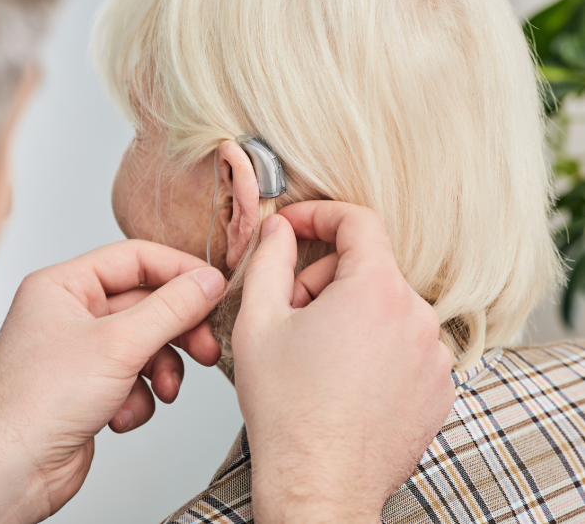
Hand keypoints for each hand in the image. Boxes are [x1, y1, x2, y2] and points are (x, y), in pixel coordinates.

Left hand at [0, 240, 224, 523]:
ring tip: (163, 392)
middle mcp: (68, 313)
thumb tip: (208, 282)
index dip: (179, 271)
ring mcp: (78, 353)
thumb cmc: (37, 403)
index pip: (134, 258)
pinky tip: (121, 416)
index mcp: (62, 285)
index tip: (215, 288)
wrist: (10, 471)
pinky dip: (137, 399)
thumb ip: (171, 309)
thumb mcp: (118, 345)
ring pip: (144, 345)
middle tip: (206, 348)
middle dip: (176, 331)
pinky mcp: (87, 388)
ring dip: (160, 371)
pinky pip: (132, 380)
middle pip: (145, 304)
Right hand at [233, 201, 454, 523]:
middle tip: (292, 315)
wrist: (318, 483)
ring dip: (351, 316)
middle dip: (326, 280)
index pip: (358, 222)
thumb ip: (269, 259)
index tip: (297, 226)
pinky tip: (345, 380)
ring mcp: (434, 355)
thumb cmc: (287, 410)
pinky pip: (406, 346)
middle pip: (369, 269)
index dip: (321, 215)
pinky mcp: (439, 388)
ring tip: (317, 356)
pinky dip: (377, 349)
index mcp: (375, 290)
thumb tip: (278, 228)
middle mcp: (417, 316)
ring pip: (387, 309)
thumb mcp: (258, 321)